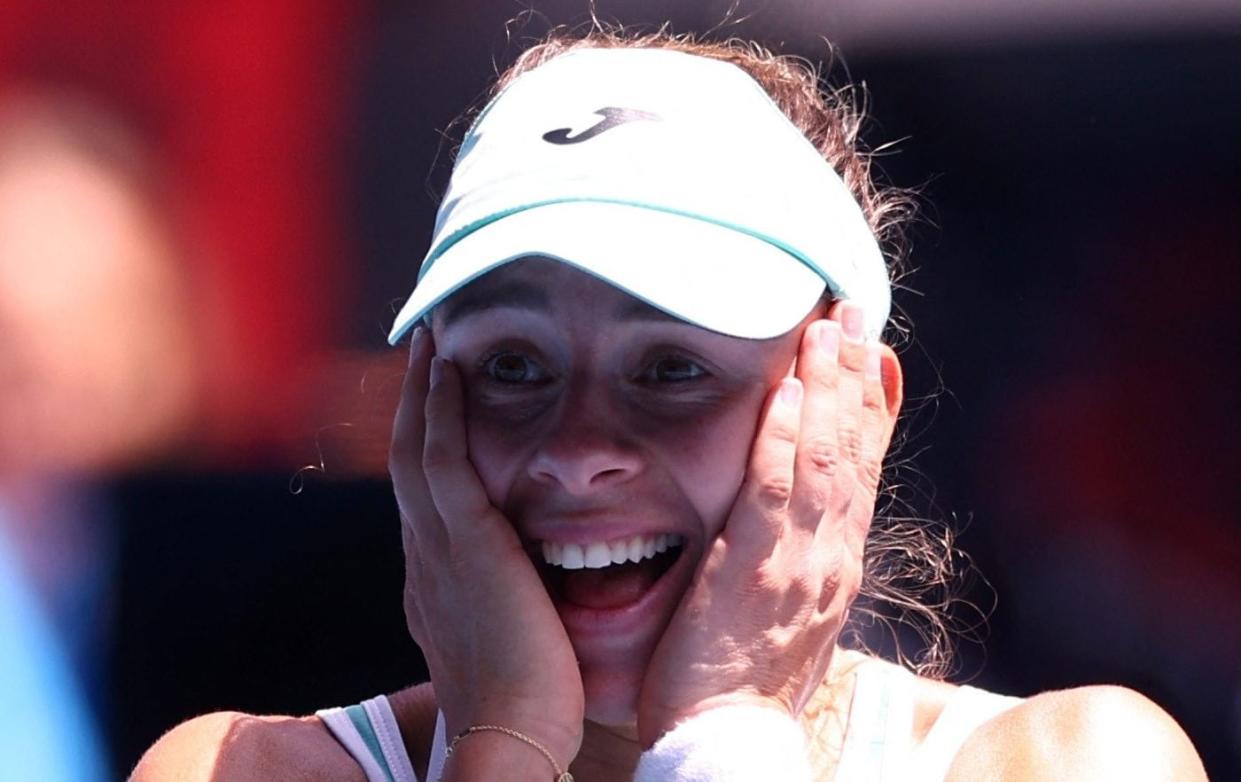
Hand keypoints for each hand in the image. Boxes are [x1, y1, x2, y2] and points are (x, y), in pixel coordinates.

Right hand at [389, 327, 583, 764]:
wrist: (512, 738)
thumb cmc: (528, 704)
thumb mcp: (509, 644)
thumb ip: (511, 607)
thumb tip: (535, 592)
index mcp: (435, 582)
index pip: (426, 499)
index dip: (426, 449)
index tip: (437, 412)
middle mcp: (423, 557)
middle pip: (407, 463)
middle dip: (412, 407)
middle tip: (424, 356)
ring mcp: (435, 547)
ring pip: (414, 449)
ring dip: (421, 393)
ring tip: (432, 344)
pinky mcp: (462, 542)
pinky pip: (440, 457)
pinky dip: (439, 409)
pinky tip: (448, 369)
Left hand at [636, 301, 900, 745]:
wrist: (729, 743)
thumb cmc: (747, 681)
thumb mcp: (793, 612)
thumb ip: (803, 557)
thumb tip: (809, 520)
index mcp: (840, 564)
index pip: (865, 470)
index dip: (873, 407)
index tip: (877, 354)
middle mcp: (834, 557)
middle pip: (855, 451)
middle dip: (857, 376)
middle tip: (856, 312)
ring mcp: (800, 563)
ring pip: (825, 458)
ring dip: (827, 387)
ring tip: (827, 327)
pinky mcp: (752, 571)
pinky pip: (773, 492)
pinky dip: (784, 437)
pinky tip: (784, 390)